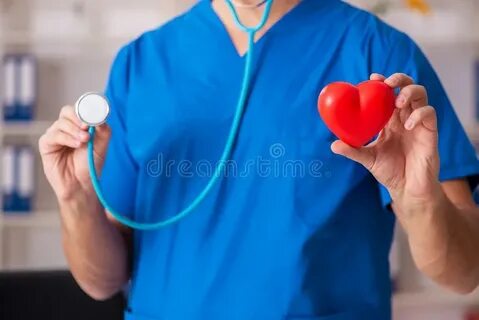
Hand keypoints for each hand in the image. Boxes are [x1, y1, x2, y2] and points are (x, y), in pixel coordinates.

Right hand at [39, 106, 110, 201]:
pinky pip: (53, 135)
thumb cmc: (91, 165)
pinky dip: (66, 138)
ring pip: (61, 123)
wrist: (82, 184)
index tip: (93, 116)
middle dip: (78, 117)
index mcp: (79, 126)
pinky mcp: (46, 145)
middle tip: (87, 127)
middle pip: (67, 111)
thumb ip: (103, 131)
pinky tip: (76, 145)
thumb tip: (100, 118)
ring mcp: (55, 135)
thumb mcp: (102, 146)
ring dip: (74, 130)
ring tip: (85, 141)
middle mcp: (66, 128)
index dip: (85, 109)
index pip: (79, 109)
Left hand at [331, 73, 440, 204]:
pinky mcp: (430, 132)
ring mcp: (418, 124)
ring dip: (409, 92)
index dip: (383, 83)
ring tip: (397, 102)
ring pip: (421, 96)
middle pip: (407, 88)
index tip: (372, 77)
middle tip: (387, 83)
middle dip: (399, 79)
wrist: (407, 189)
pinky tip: (406, 126)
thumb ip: (352, 151)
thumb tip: (333, 145)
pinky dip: (419, 115)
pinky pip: (429, 114)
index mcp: (390, 121)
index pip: (388, 95)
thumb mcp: (368, 159)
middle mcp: (405, 118)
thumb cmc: (390, 172)